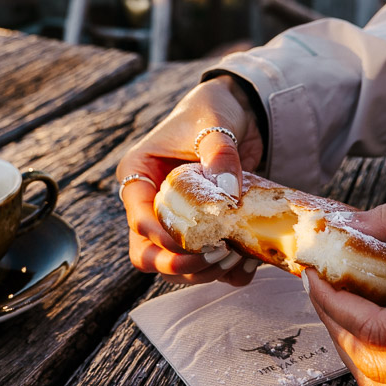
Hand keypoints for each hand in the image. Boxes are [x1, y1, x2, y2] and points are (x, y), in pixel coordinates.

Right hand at [117, 75, 264, 285]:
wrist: (237, 112)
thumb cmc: (212, 111)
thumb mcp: (214, 124)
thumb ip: (219, 153)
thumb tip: (227, 190)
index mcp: (139, 175)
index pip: (138, 218)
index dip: (161, 237)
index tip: (195, 240)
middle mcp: (150, 204)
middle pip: (147, 254)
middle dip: (178, 264)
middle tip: (213, 256)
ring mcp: (174, 221)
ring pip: (173, 266)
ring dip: (201, 272)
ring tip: (234, 258)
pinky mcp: (200, 231)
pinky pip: (205, 265)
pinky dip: (224, 273)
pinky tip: (246, 264)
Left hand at [304, 205, 385, 385]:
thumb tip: (359, 219)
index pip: (383, 333)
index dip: (339, 305)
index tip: (315, 276)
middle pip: (376, 368)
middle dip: (337, 327)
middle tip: (320, 288)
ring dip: (355, 349)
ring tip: (339, 308)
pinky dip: (384, 364)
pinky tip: (372, 330)